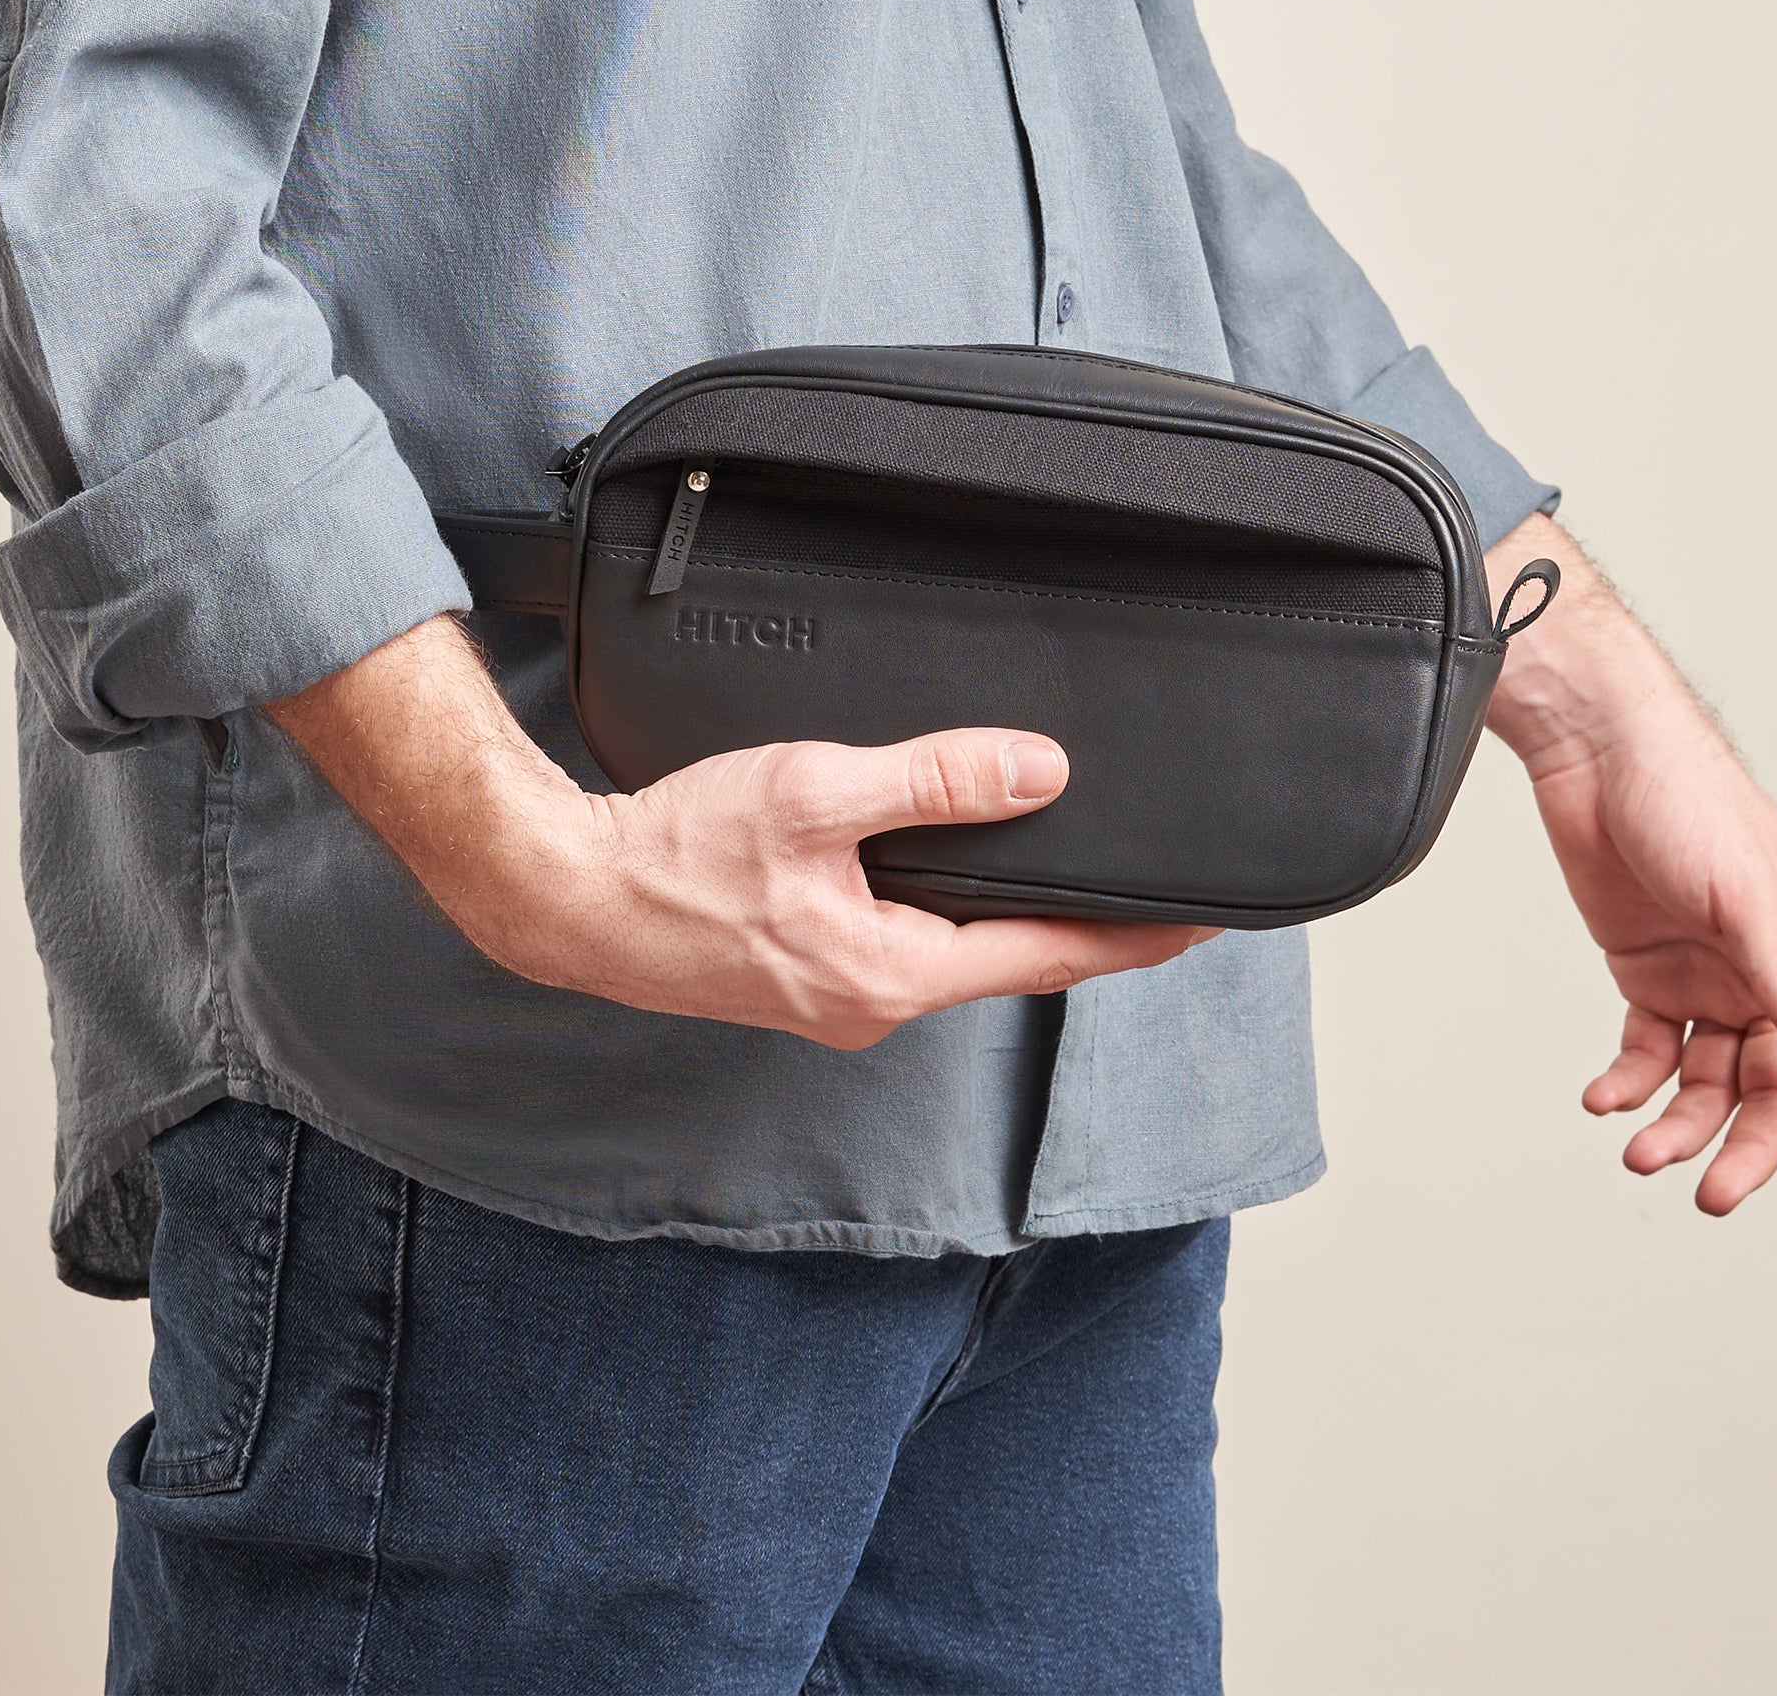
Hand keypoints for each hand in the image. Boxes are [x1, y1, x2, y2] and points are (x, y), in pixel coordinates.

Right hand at [266, 616, 1211, 1046]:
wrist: (570, 897)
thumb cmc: (678, 855)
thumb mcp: (818, 794)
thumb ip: (936, 782)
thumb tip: (1041, 772)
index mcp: (895, 968)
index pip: (1053, 955)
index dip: (1138, 934)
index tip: (1206, 919)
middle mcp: (877, 1003)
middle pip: (1014, 963)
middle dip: (1090, 931)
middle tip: (1160, 893)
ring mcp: (841, 1000)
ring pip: (959, 956)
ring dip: (1020, 925)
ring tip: (1076, 879)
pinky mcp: (808, 981)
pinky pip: (910, 949)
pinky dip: (955, 919)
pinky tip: (960, 882)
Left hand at [1485, 515, 1776, 1211]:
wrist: (1595, 752)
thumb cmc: (1684, 795)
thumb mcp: (1741, 890)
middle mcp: (1760, 969)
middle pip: (1770, 1082)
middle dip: (1746, 1144)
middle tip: (1712, 1197)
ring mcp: (1700, 971)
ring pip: (1703, 1075)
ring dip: (1677, 1121)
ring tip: (1638, 1151)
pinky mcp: (1641, 966)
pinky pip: (1646, 1047)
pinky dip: (1628, 1080)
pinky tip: (1602, 1098)